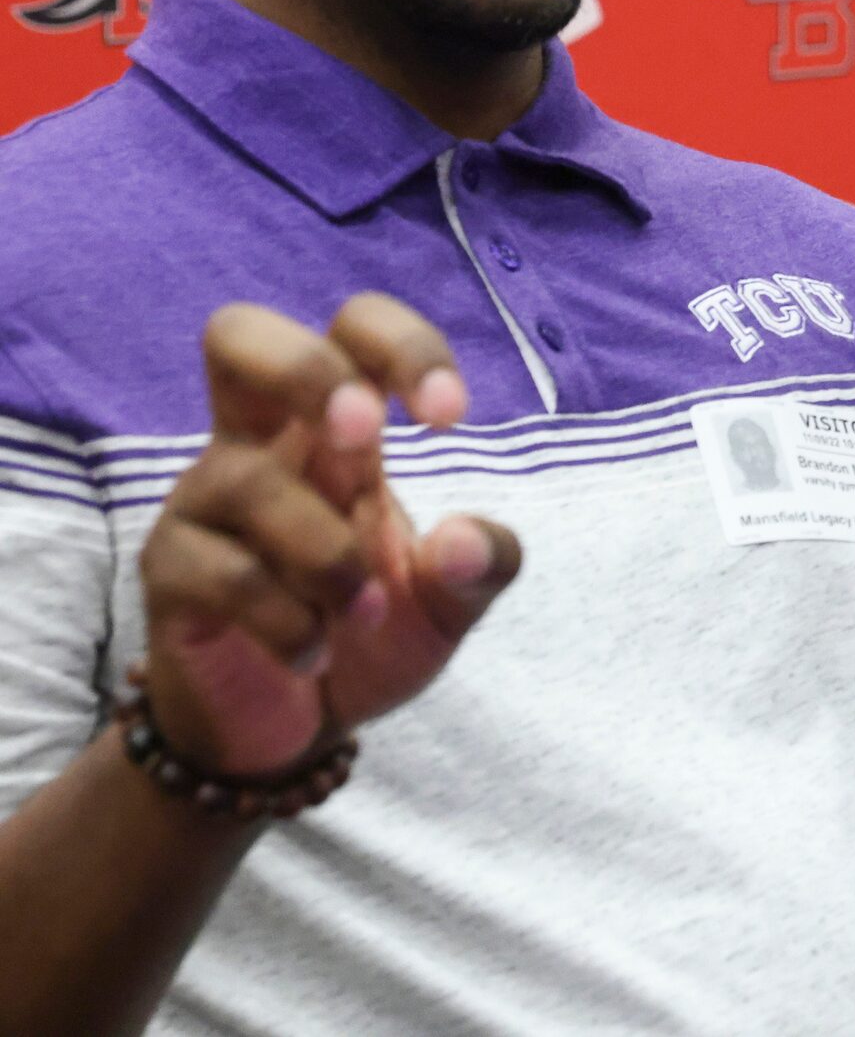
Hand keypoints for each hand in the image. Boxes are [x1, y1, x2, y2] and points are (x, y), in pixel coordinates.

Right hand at [137, 296, 521, 777]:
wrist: (293, 729)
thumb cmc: (369, 633)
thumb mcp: (450, 605)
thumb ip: (481, 568)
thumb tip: (464, 542)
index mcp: (336, 431)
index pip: (351, 328)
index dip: (404, 345)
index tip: (451, 416)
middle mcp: (261, 447)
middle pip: (237, 334)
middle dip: (308, 369)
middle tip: (367, 439)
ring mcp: (205, 504)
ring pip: (248, 480)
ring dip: (328, 555)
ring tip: (364, 612)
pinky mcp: (170, 573)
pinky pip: (223, 573)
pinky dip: (289, 621)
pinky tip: (314, 655)